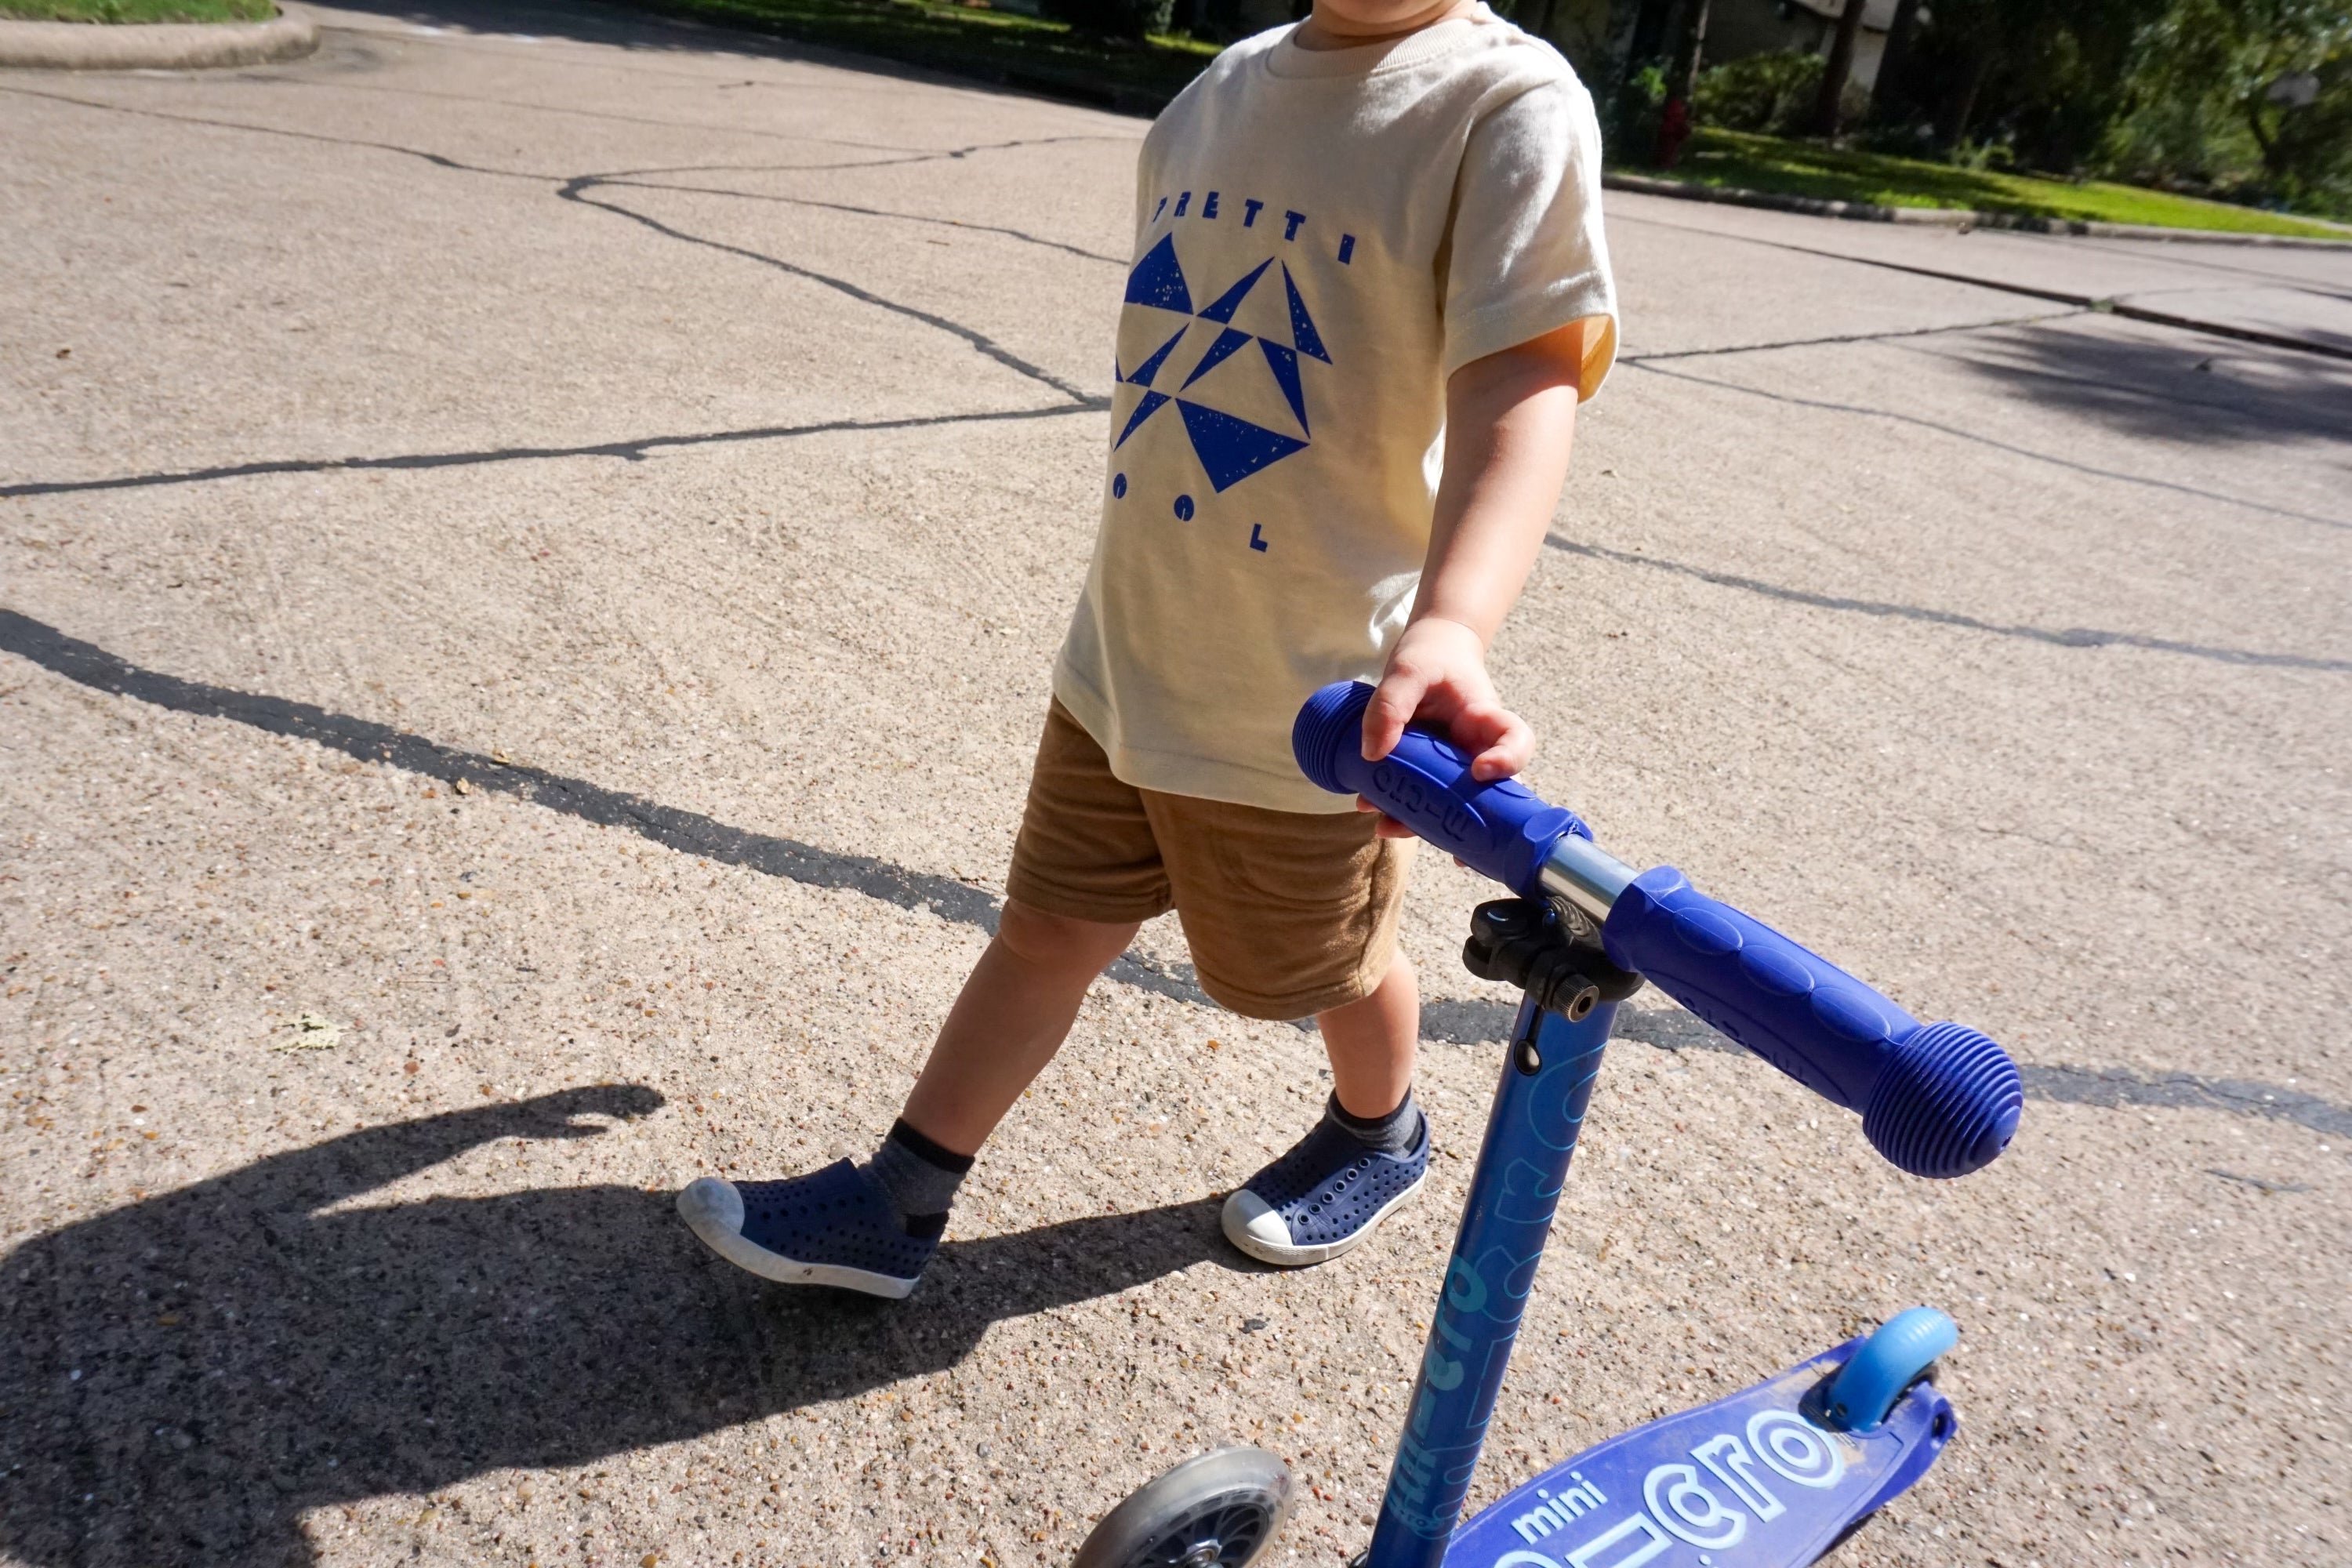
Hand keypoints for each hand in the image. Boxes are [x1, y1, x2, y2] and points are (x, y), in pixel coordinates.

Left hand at [1355, 617, 1532, 839]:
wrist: (1431, 650)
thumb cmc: (1430, 654)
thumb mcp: (1407, 669)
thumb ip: (1391, 704)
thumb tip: (1372, 754)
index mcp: (1485, 718)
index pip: (1516, 742)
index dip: (1508, 762)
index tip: (1480, 770)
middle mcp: (1477, 748)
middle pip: (1488, 792)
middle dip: (1465, 819)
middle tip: (1444, 839)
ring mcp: (1457, 764)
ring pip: (1453, 803)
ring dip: (1424, 822)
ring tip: (1387, 828)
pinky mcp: (1434, 772)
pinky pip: (1427, 797)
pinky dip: (1405, 811)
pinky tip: (1377, 817)